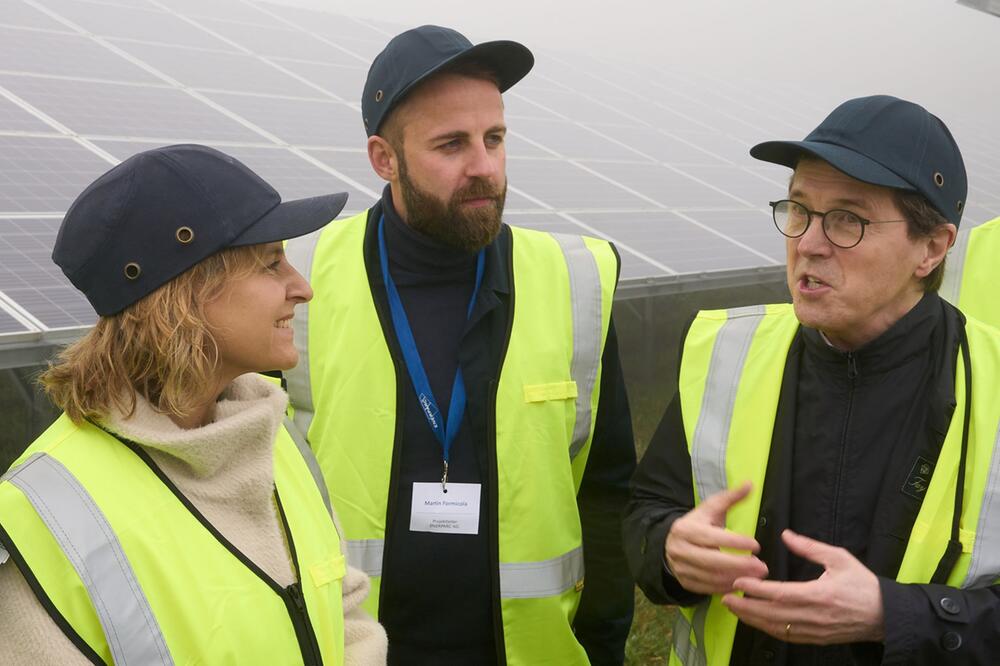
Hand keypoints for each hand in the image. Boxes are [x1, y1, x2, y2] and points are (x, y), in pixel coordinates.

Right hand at [665, 481, 767, 594]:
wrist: (671, 543)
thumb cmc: (698, 524)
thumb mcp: (710, 508)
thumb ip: (730, 498)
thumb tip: (749, 484)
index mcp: (687, 529)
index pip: (713, 537)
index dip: (736, 542)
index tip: (756, 545)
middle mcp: (680, 549)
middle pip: (713, 560)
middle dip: (739, 565)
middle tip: (762, 567)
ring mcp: (681, 568)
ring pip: (711, 577)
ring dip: (736, 578)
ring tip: (757, 577)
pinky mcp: (685, 582)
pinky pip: (708, 588)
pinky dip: (726, 588)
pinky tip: (742, 584)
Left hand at [722, 529, 884, 643]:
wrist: (886, 615)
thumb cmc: (864, 585)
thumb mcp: (839, 558)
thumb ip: (810, 547)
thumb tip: (786, 535)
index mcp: (819, 594)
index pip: (780, 594)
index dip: (756, 590)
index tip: (738, 582)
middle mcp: (814, 615)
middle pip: (772, 614)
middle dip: (746, 607)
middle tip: (725, 598)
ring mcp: (815, 630)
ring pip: (776, 628)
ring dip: (753, 620)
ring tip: (734, 609)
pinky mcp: (817, 639)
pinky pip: (787, 637)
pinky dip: (768, 629)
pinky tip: (756, 622)